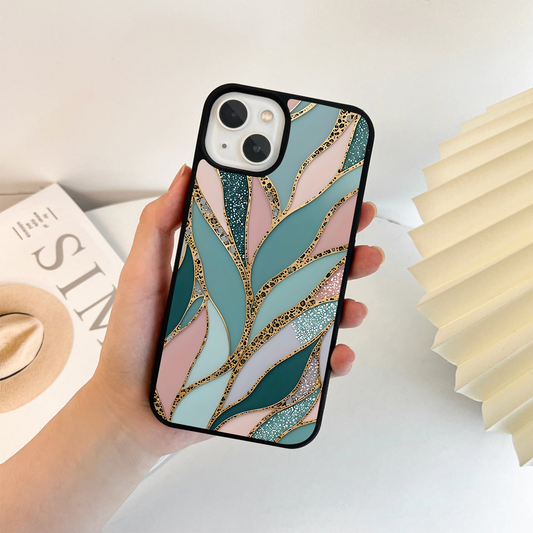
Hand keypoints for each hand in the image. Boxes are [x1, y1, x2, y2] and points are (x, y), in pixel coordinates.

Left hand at [89, 165, 383, 456]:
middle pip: (305, 272)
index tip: (334, 193)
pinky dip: (331, 361)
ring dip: (345, 306)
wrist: (131, 409)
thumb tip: (184, 173)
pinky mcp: (266, 373)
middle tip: (364, 242)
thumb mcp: (143, 274)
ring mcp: (261, 337)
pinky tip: (338, 355)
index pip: (274, 236)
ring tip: (355, 305)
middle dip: (342, 255)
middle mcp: (251, 300)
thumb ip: (158, 225)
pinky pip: (308, 366)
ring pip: (316, 316)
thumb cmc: (135, 341)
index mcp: (229, 271)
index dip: (305, 215)